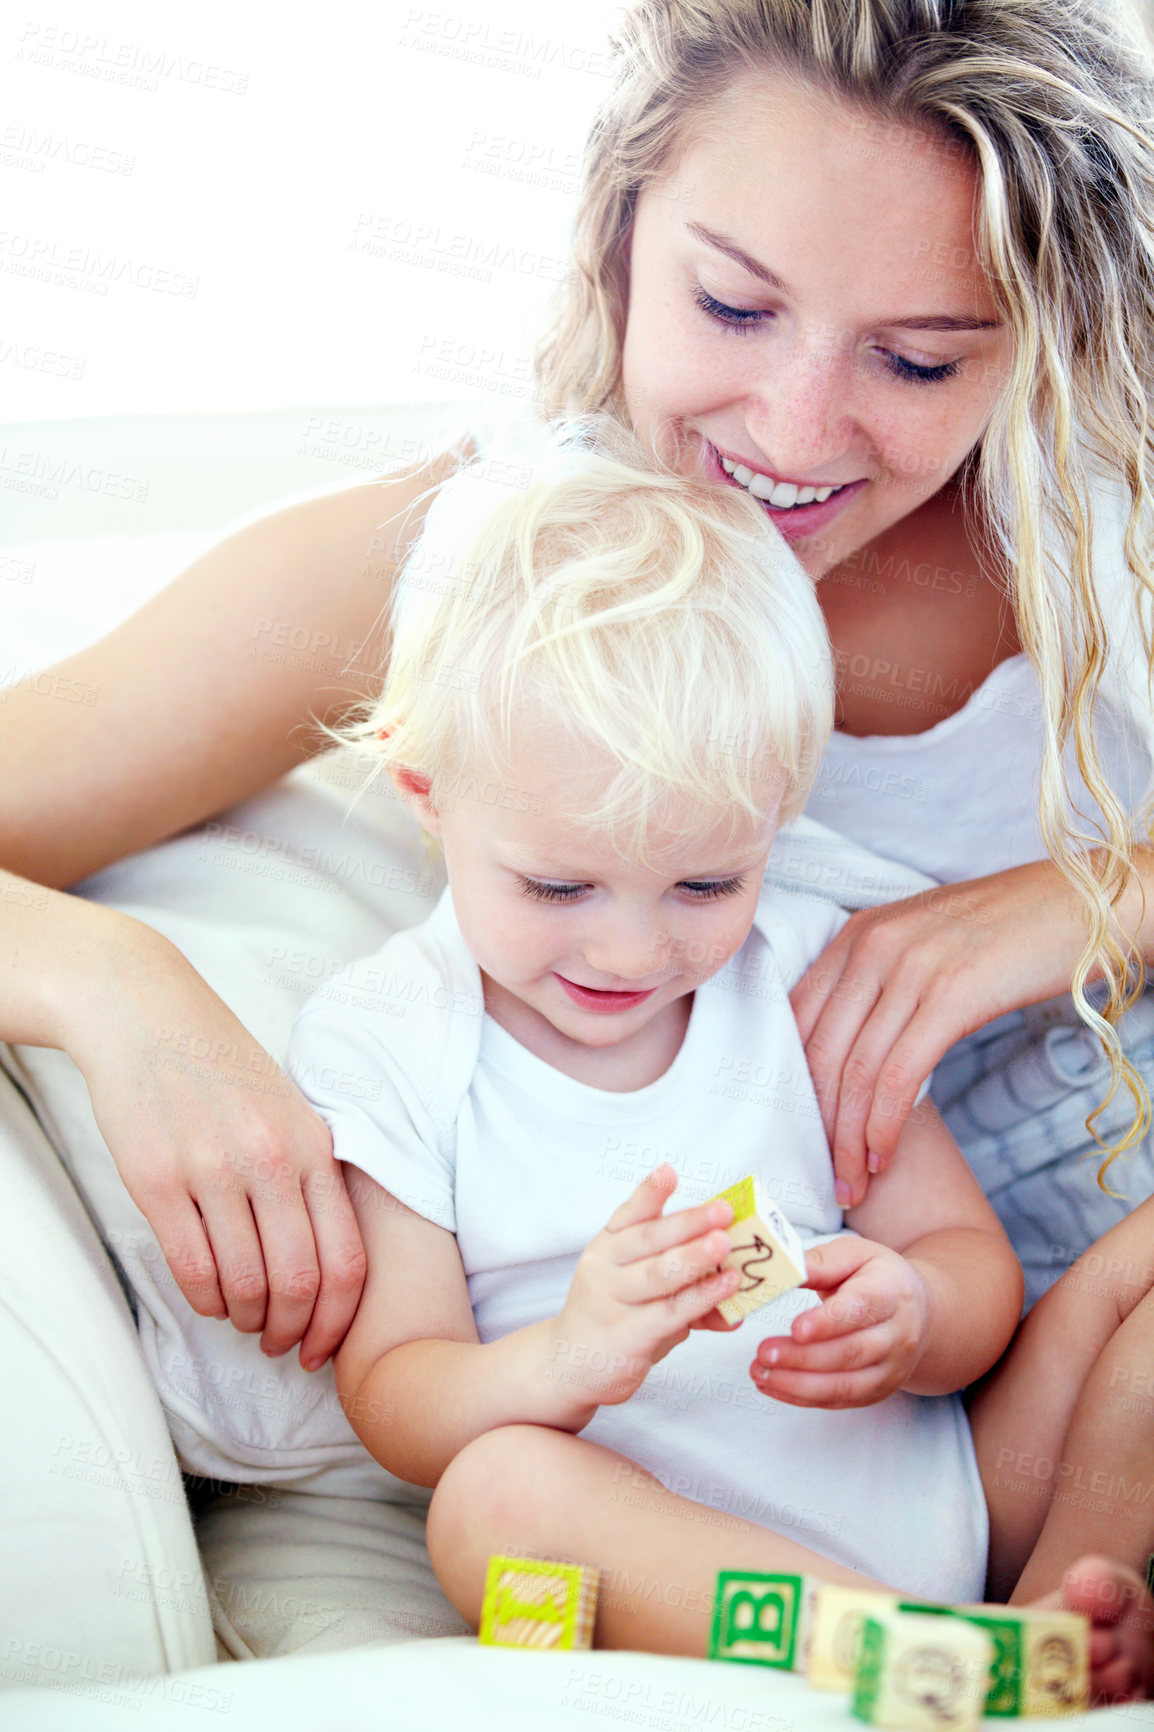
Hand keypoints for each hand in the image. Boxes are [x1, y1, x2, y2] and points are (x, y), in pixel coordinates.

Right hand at [66, 923, 365, 1369]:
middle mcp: (271, 1160)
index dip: (340, 1320)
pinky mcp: (158, 1180)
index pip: (347, 1259)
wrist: (149, 1014)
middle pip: (300, 1282)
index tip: (325, 1347)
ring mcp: (214, 1170)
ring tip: (243, 1318)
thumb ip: (314, 1175)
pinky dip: (204, 1299)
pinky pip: (191, 1268)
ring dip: (246, 1318)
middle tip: (281, 1345)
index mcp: (314, 1146)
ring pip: (244, 1283)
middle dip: (293, 1331)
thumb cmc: (225, 1068)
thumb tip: (332, 1262)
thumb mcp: (292, 1111)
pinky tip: (208, 1297)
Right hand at [552, 1165, 739, 1410]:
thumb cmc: (614, 1316)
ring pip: (659, 1275)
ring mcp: (613, 1302)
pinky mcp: (627, 1335)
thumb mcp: (634, 1287)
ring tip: (725, 1244)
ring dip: (695, 1258)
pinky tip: (725, 1289)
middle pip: (649, 1240)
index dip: (650, 1193)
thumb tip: (731, 1274)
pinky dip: (701, 1299)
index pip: (629, 1214)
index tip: (668, 1172)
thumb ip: (678, 1277)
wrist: (568, 1365)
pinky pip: (670, 1313)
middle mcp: (605, 1269)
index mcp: (607, 1246)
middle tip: (723, 1211)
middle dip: (688, 1223)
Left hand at [750, 1236, 928, 1407]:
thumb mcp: (855, 1254)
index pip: (861, 1308)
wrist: (919, 1312)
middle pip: (851, 1352)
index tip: (796, 1327)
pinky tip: (772, 1385)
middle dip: (803, 1357)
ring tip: (760, 1372)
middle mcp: (898, 1335)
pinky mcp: (878, 1390)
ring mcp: (891, 1368)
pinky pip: (839, 1401)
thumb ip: (821, 1262)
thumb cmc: (877, 1277)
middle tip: (764, 1353)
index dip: (829, 1321)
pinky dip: (802, 1397)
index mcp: (892, 1292)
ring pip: (845, 1384)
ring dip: (798, 1383)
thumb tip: (785, 1269)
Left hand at [789, 860, 1083, 1206]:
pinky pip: (900, 1075)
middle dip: (819, 1125)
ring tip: (854, 1182)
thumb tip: (851, 1043)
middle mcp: (872, 946)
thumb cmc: (1006, 931)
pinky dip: (885, 1125)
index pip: (798, 1019)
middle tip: (830, 1177)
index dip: (795, 1084)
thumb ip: (880, 980)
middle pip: (820, 1051)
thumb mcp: (923, 943)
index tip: (805, 1131)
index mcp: (857, 934)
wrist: (1077, 904)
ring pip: (857, 1070)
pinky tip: (883, 1155)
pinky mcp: (952, 996)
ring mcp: (910, 968)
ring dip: (849, 1138)